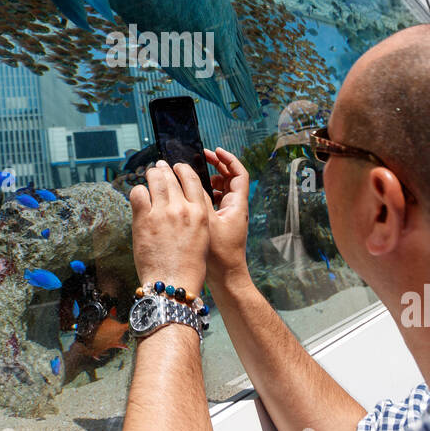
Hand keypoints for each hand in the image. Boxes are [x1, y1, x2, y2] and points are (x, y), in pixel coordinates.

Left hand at [129, 160, 209, 295]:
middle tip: (158, 167)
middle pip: (170, 177)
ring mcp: (162, 213)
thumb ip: (193, 217)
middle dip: (163, 170)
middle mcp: (182, 209)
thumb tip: (181, 204)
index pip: (192, 179)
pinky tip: (139, 196)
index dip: (182, 169)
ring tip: (148, 175)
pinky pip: (138, 193)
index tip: (177, 167)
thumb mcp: (201, 237)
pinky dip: (138, 191)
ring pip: (154, 180)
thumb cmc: (188, 267)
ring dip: (151, 175)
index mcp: (200, 213)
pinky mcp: (144, 219)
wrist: (173, 284)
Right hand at [203, 147, 250, 290]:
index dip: (228, 159)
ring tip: (194, 176)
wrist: (227, 279)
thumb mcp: (206, 222)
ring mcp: (230, 216)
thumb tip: (190, 180)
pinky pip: (216, 203)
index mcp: (238, 205)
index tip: (214, 151)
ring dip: (210, 181)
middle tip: (200, 158)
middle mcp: (236, 208)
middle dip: (217, 166)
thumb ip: (199, 200)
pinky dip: (206, 195)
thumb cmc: (220, 255)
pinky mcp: (222, 225)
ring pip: (222, 191)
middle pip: (230, 179)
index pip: (239, 173)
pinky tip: (192, 197)